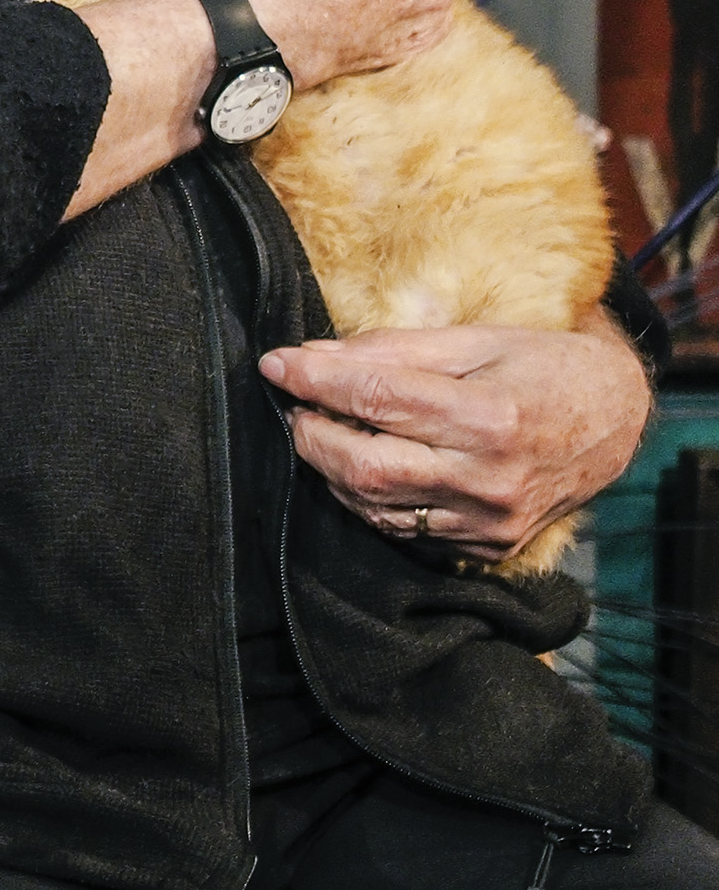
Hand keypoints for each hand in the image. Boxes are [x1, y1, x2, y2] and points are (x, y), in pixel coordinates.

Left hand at [261, 322, 650, 559]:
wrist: (614, 421)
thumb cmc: (541, 367)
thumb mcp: (474, 341)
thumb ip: (392, 350)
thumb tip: (313, 355)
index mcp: (491, 418)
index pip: (377, 400)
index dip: (315, 381)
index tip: (276, 363)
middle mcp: (490, 479)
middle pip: (365, 468)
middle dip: (311, 433)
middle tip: (296, 404)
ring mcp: (490, 523)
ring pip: (376, 507)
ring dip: (332, 469)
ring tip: (325, 430)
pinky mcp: (488, 548)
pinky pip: (405, 530)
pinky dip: (369, 499)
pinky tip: (362, 466)